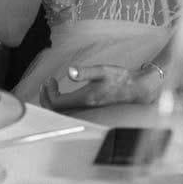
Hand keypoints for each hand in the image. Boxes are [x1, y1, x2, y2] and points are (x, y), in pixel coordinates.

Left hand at [39, 63, 159, 110]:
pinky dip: (61, 104)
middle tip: (46, 84)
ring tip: (50, 87)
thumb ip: (85, 71)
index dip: (49, 92)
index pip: (57, 103)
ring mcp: (87, 111)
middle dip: (46, 98)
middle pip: (56, 111)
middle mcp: (84, 109)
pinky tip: (62, 93)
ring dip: (53, 101)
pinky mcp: (89, 110)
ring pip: (62, 113)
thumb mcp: (102, 70)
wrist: (136, 89)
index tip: (50, 79)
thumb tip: (70, 71)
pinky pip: (69, 112)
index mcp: (85, 99)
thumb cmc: (120, 79)